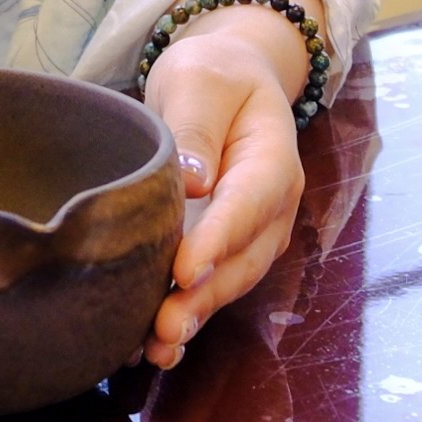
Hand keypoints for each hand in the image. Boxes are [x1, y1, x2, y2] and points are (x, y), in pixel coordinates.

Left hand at [139, 0, 313, 370]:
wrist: (227, 77)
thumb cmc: (213, 75)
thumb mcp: (200, 80)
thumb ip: (197, 126)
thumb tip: (192, 181)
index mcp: (274, 159)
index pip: (249, 202)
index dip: (219, 239)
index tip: (183, 269)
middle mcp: (271, 206)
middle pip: (244, 258)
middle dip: (204, 296)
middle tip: (163, 326)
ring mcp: (251, 232)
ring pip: (230, 282)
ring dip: (195, 315)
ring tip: (156, 346)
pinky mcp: (224, 247)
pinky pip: (210, 285)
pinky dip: (184, 314)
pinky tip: (148, 345)